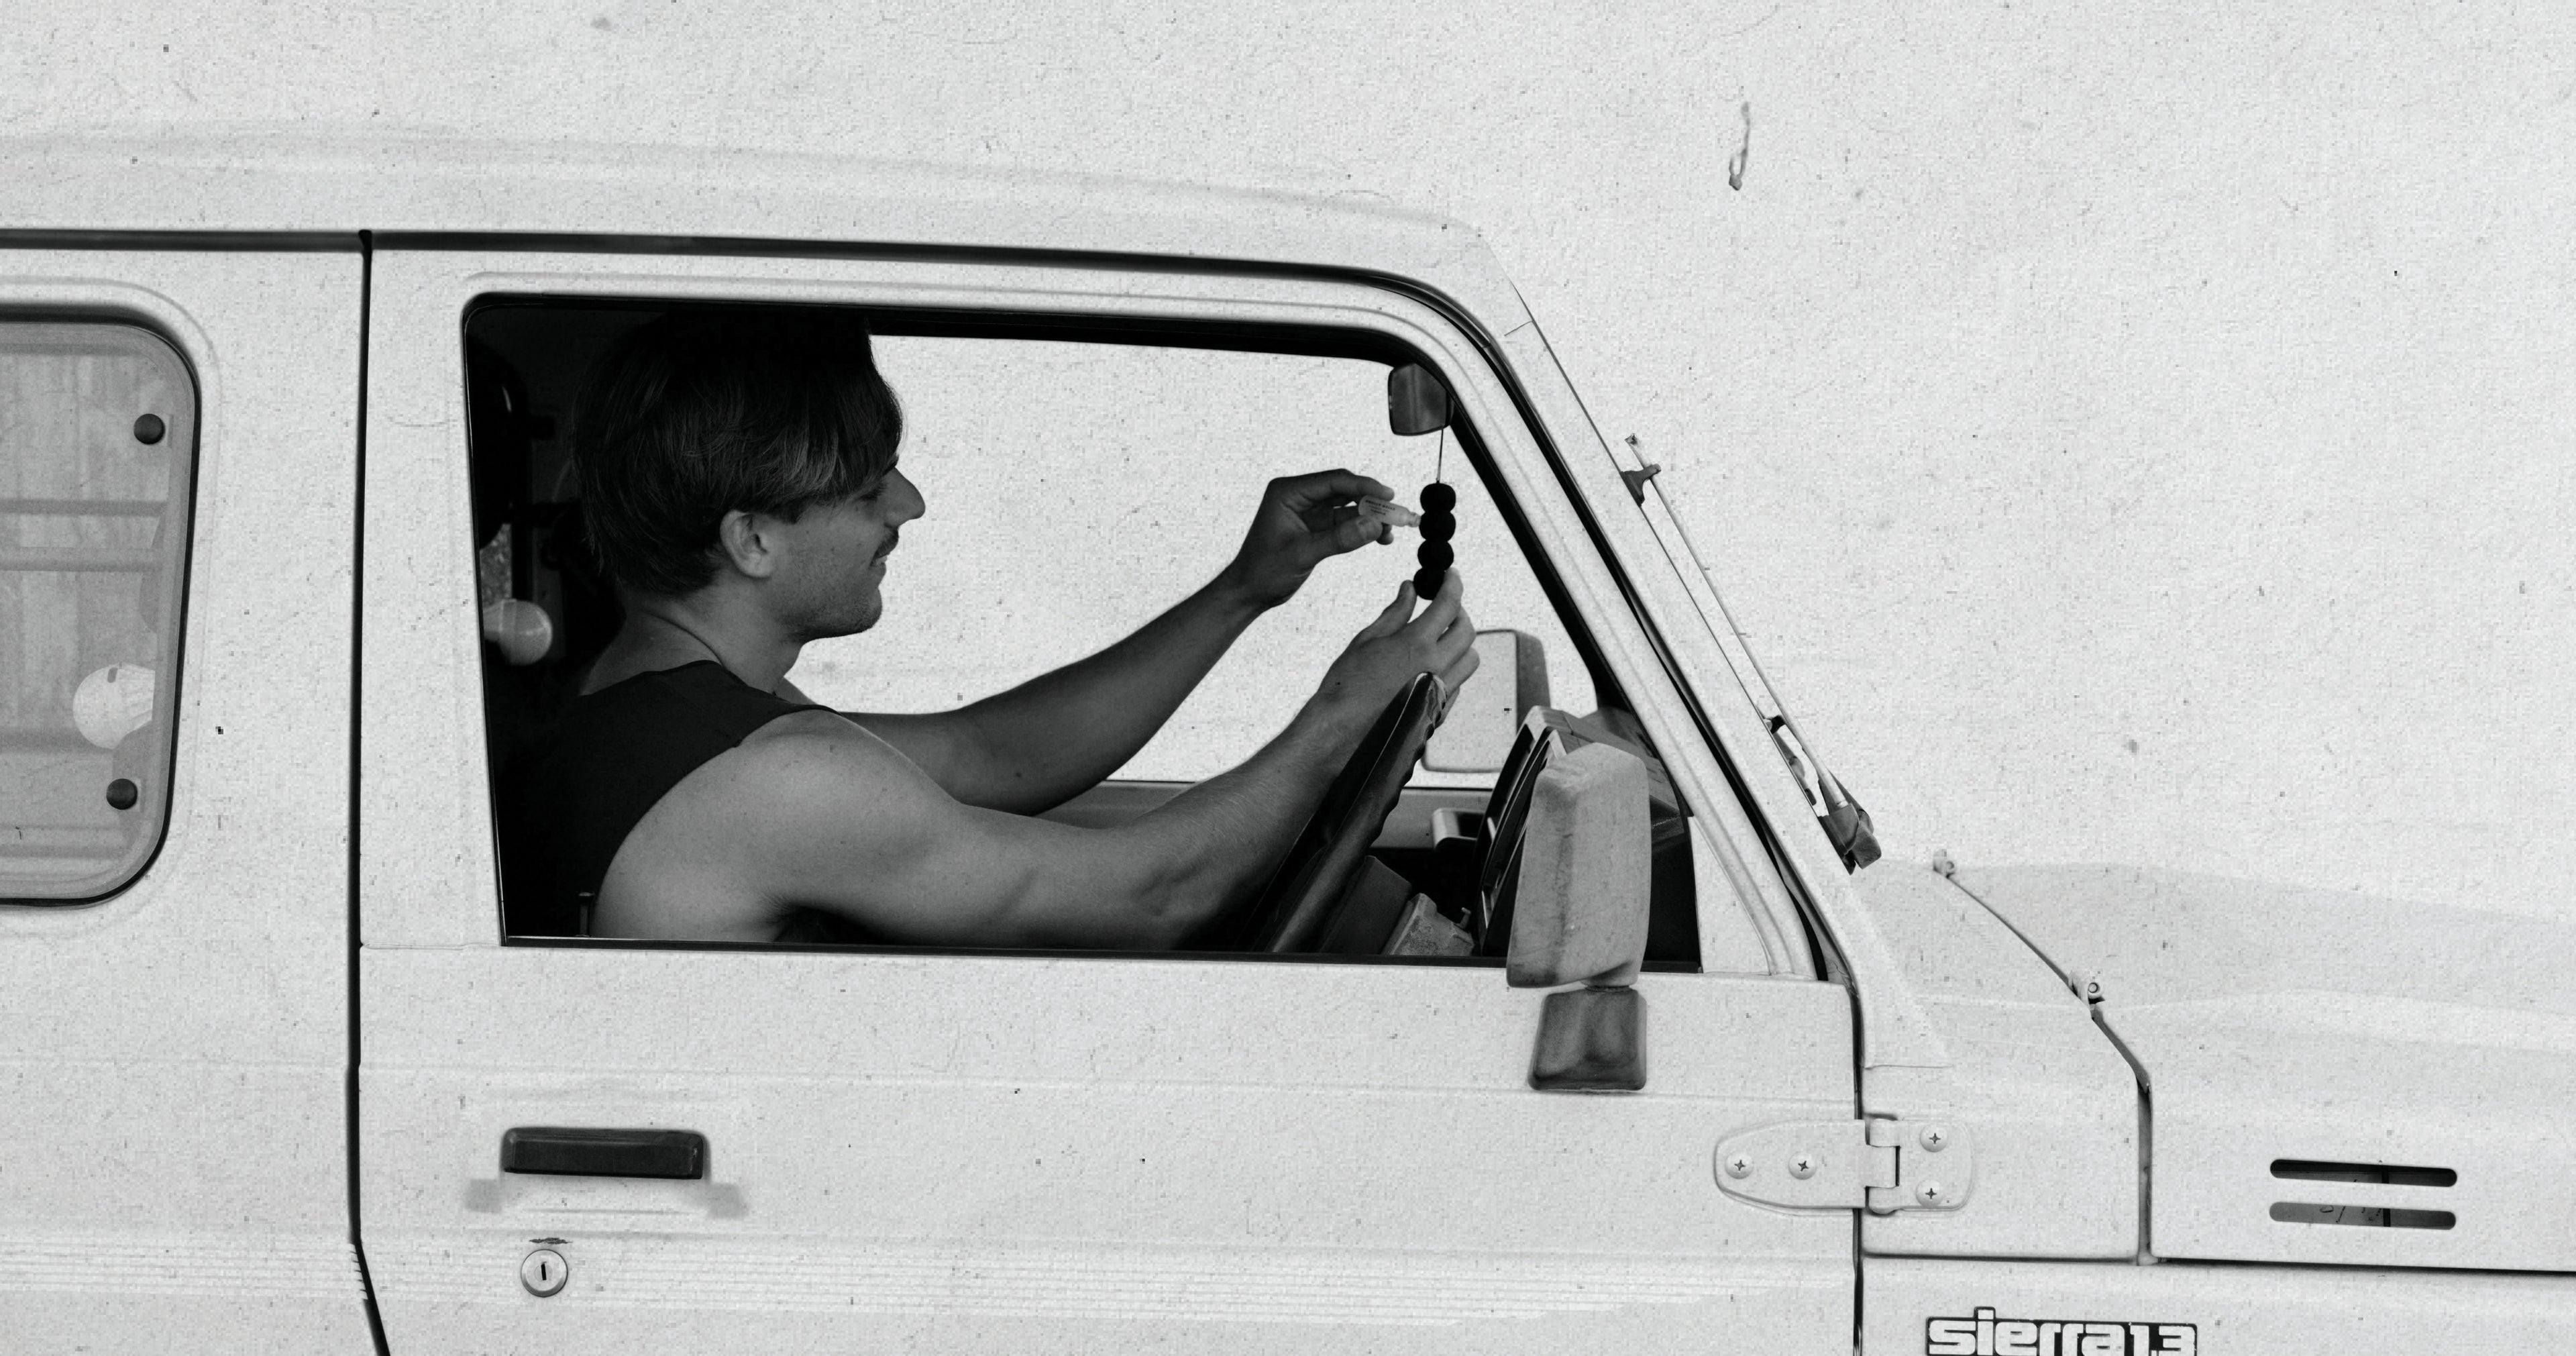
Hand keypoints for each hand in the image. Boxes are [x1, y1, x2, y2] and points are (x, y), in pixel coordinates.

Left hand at [1220, 469, 1399, 608]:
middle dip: (1372, 503)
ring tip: (1390, 531)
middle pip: (1344, 491)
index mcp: (1288, 493)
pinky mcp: (1316, 527)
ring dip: (1370, 517)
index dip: (1364, 486)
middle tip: (1397, 514)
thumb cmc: (1264, 571)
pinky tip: (1379, 537)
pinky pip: (1344, 523)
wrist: (1249, 592)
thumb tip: (1374, 526)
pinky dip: (1362, 529)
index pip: (1333, 481)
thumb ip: (1339, 539)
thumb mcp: (1302, 554)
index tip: (1388, 495)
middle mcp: (1299, 497)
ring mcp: (1308, 512)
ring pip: (1348, 507)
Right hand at [1310, 571, 1479, 733]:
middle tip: (1443, 607)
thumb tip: (1410, 590)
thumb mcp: (1367, 641)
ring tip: (1438, 639)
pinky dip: (1451, 669)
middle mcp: (1435, 668)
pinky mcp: (1437, 712)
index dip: (1453, 584)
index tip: (1451, 576)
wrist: (1339, 732)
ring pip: (1470, 659)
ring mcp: (1439, 693)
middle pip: (1467, 631)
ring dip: (1459, 643)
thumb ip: (1395, 613)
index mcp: (1416, 645)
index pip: (1449, 604)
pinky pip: (1458, 684)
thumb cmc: (1345, 686)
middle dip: (1458, 613)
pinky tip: (1429, 667)